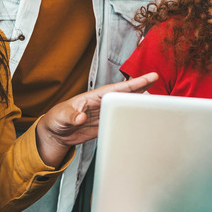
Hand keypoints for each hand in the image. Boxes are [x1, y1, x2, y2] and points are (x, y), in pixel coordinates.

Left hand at [35, 72, 157, 165]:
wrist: (55, 133)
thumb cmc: (56, 118)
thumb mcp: (61, 116)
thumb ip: (72, 116)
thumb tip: (81, 117)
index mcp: (93, 97)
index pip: (116, 89)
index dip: (132, 84)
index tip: (147, 78)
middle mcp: (101, 104)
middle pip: (124, 94)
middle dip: (140, 86)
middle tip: (156, 79)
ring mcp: (104, 114)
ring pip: (125, 107)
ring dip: (138, 104)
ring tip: (155, 99)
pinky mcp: (104, 126)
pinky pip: (120, 122)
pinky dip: (131, 120)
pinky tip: (142, 120)